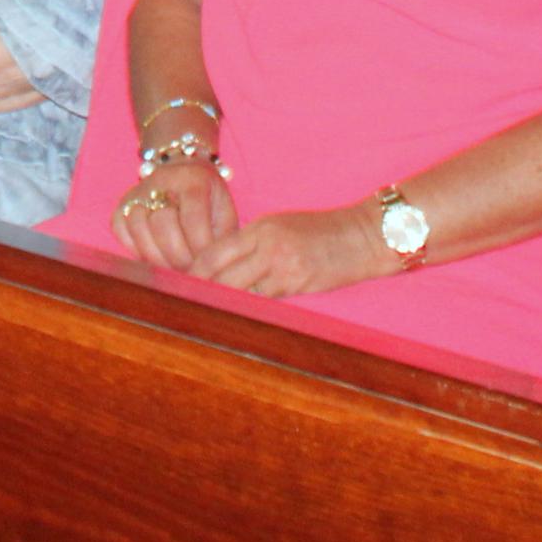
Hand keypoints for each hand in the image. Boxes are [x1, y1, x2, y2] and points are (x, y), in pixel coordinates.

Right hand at [109, 157, 239, 271]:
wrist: (186, 179)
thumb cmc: (210, 207)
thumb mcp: (224, 219)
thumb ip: (220, 242)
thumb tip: (210, 275)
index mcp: (194, 178)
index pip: (193, 221)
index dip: (199, 251)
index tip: (206, 266)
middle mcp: (162, 178)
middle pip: (163, 225)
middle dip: (178, 258)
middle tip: (189, 270)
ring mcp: (138, 190)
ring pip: (139, 228)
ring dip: (157, 257)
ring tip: (173, 267)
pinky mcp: (122, 205)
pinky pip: (121, 231)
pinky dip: (136, 249)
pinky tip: (155, 255)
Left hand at [192, 203, 399, 298]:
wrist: (362, 236)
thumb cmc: (321, 230)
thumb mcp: (281, 225)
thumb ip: (252, 241)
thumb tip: (222, 263)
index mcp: (261, 227)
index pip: (216, 251)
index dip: (194, 270)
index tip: (179, 283)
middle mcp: (268, 245)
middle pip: (221, 273)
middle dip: (200, 290)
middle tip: (182, 305)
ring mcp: (283, 266)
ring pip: (239, 290)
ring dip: (222, 303)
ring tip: (203, 315)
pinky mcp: (298, 285)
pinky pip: (264, 300)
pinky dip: (249, 308)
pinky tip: (237, 316)